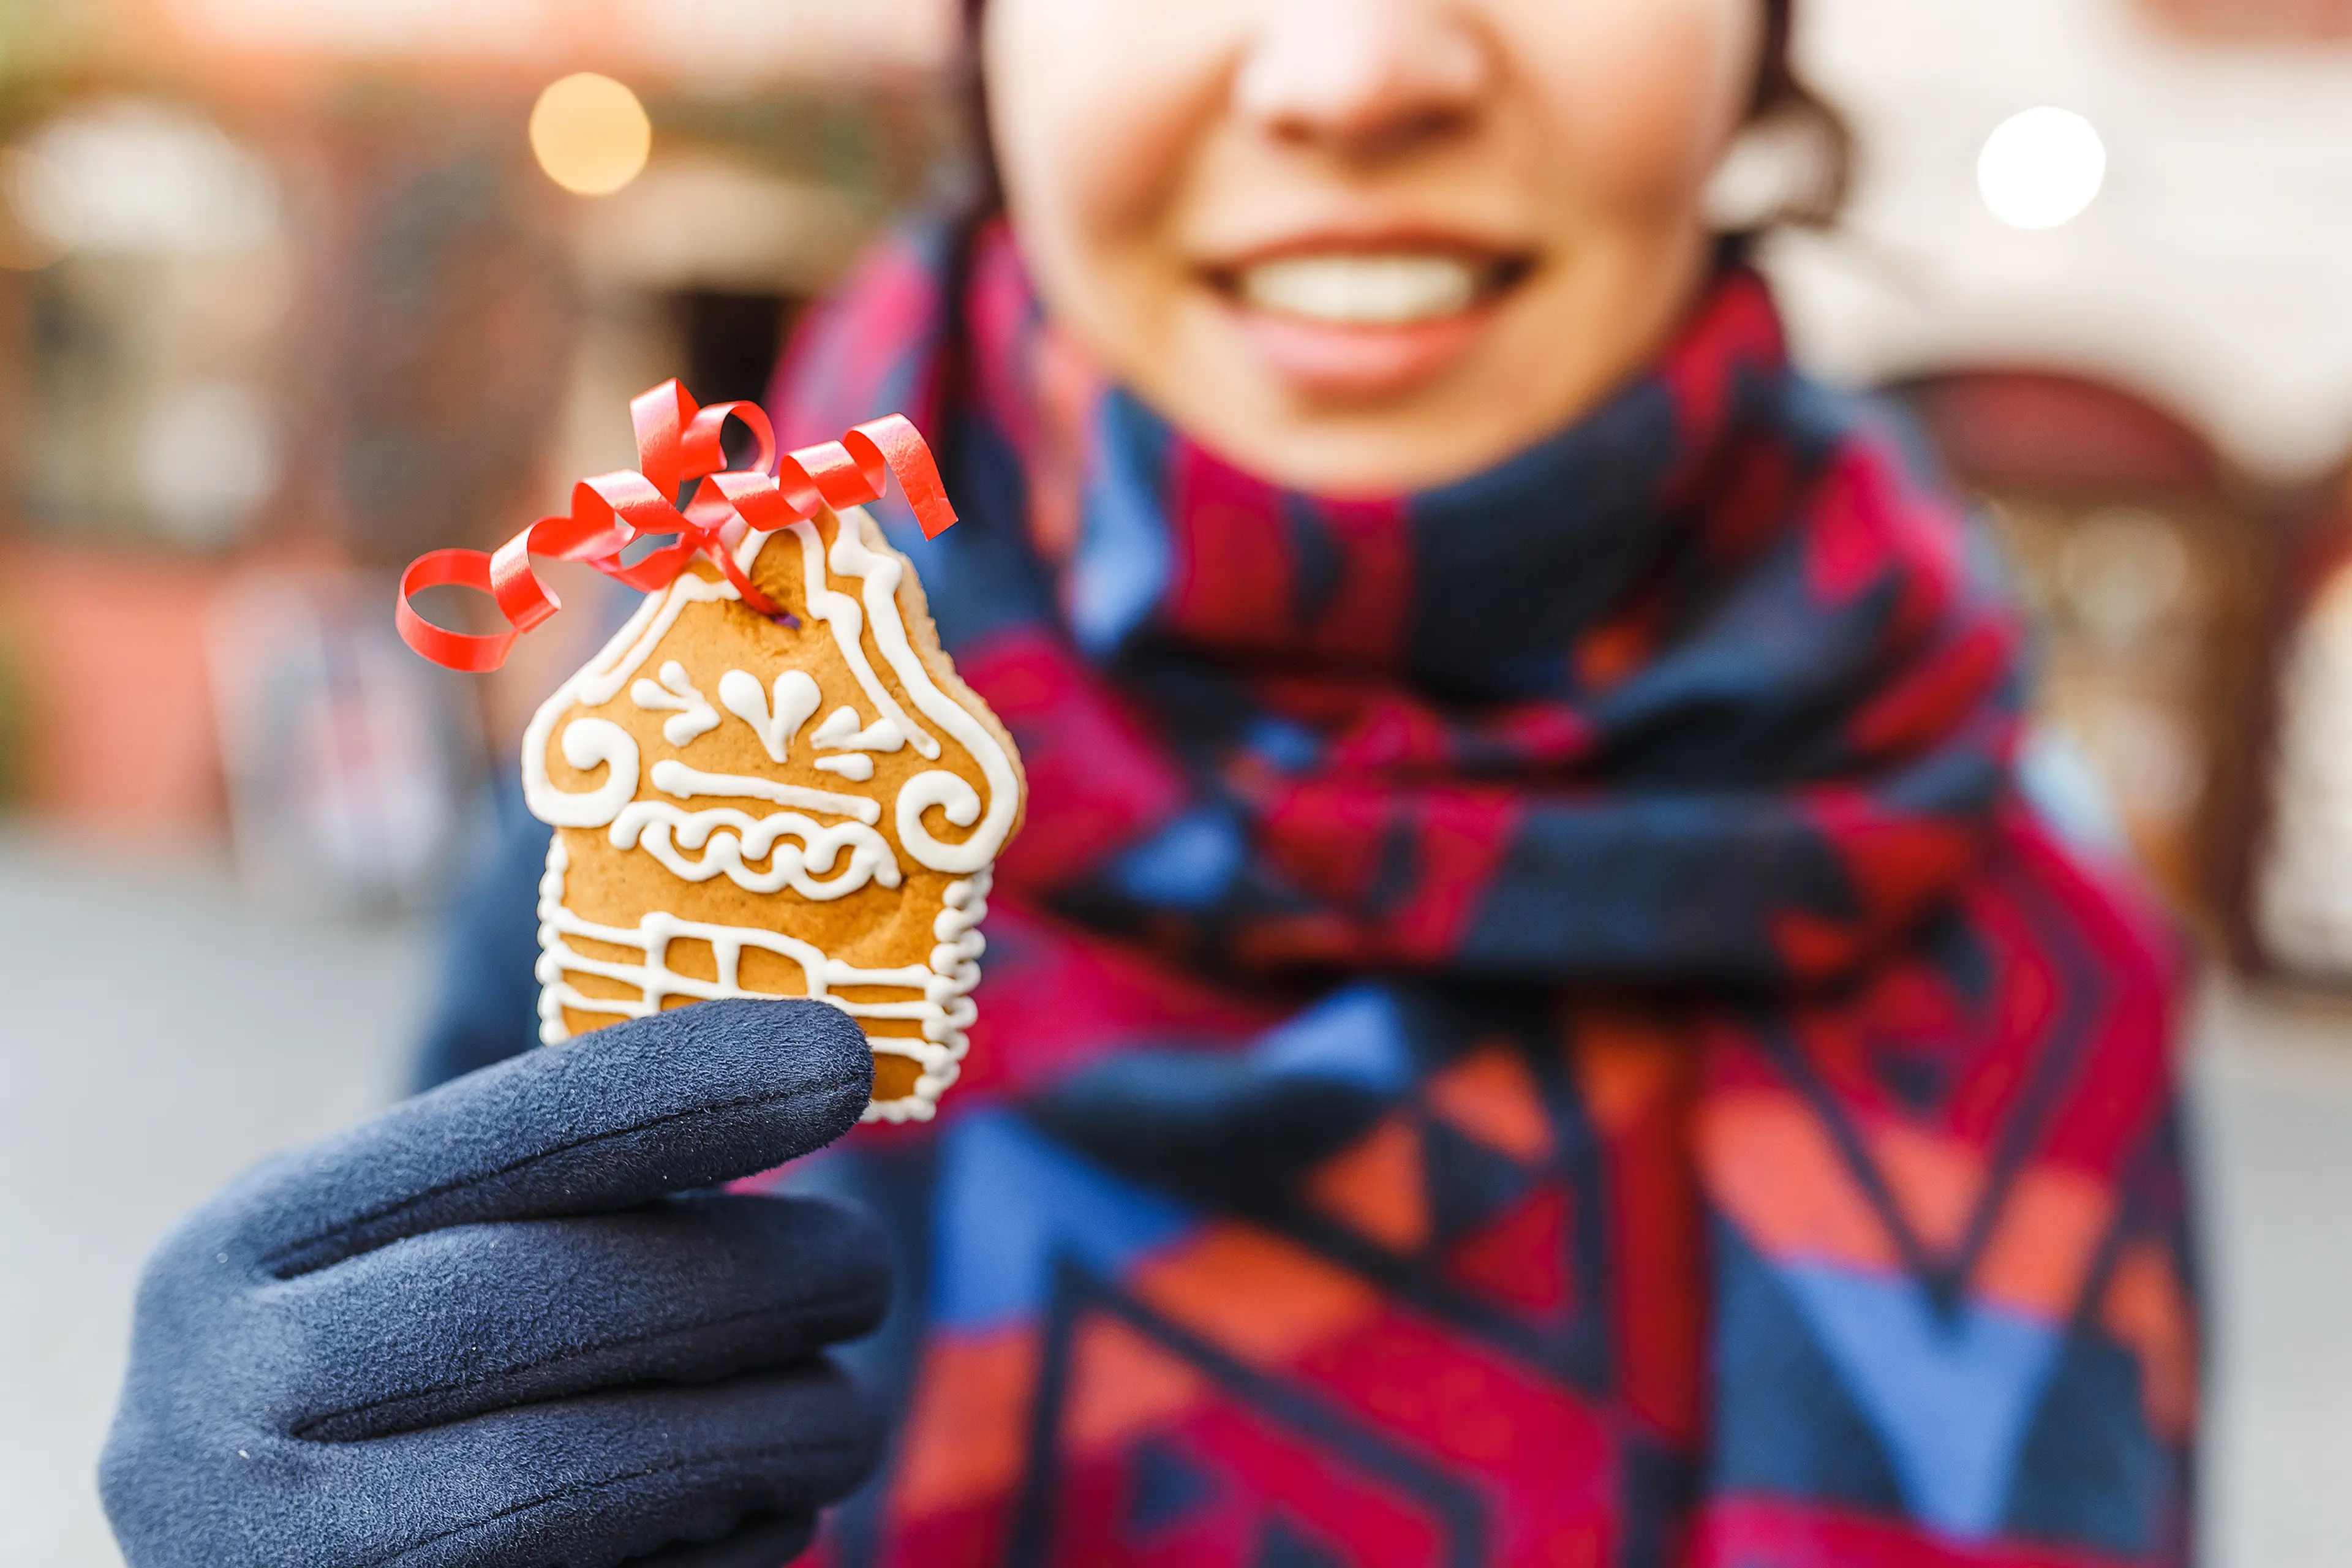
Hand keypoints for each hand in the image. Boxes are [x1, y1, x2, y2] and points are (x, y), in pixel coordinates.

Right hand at [100, 1000, 891, 1567]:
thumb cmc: (378, 1403)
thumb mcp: (397, 1268)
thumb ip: (552, 1191)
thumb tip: (811, 1067)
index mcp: (236, 1252)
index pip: (494, 1139)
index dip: (682, 1089)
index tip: (842, 1056)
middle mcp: (217, 1409)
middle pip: (552, 1305)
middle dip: (757, 1278)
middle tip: (868, 1269)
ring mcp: (287, 1562)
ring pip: (589, 1471)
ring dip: (769, 1428)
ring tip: (840, 1411)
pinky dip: (728, 1548)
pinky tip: (762, 1515)